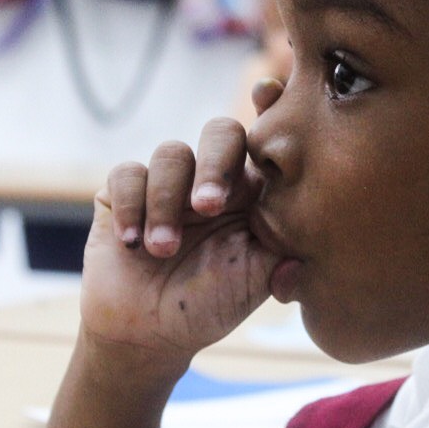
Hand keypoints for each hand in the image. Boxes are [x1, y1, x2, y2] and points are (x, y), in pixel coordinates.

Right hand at [79, 117, 279, 368]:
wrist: (147, 335)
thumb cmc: (208, 305)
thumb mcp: (254, 284)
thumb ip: (283, 260)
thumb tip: (306, 255)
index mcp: (251, 192)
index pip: (263, 141)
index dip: (269, 109)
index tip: (267, 93)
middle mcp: (211, 178)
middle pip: (219, 132)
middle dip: (214, 163)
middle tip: (208, 207)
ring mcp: (167, 182)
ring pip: (171, 154)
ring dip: (166, 202)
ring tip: (164, 250)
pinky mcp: (122, 192)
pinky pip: (127, 175)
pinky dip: (130, 206)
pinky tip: (133, 242)